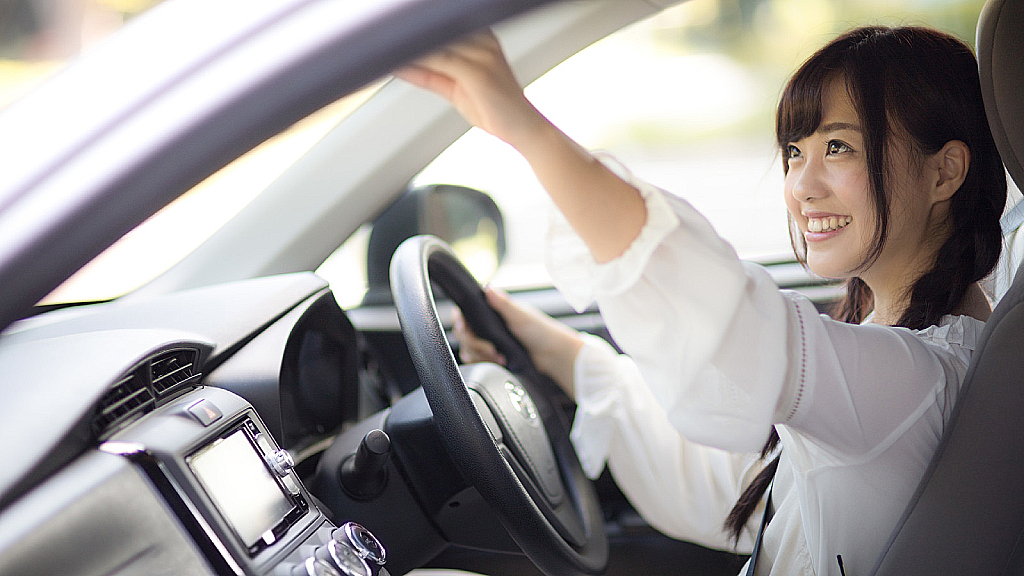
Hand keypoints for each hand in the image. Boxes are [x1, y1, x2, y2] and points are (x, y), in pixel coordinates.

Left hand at [395, 30, 550, 149]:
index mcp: (481, 38)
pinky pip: (442, 60)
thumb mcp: (456, 87)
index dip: (415, 31)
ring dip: (408, 46)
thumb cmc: (496, 108)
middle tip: (377, 40)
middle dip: (407, 36)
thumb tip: (402, 66)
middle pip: (437, 30)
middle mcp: (483, 41)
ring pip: (437, 42)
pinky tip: (400, 62)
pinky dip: (418, 60)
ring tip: (382, 50)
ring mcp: (483, 54)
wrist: (524, 128)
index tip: (387, 35)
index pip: (441, 28)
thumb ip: (430, 74)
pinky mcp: (479, 72)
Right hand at [453, 287, 583, 397]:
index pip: (464, 313)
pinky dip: (484, 362)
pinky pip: (476, 360)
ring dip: (480, 355)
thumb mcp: (521, 315)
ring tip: (499, 357)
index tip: (465, 328)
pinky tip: (498, 361)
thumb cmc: (541, 331)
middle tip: (490, 348)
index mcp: (492, 310)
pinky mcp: (491, 356)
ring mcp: (488, 341)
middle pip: (463, 334)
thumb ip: (502, 303)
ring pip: (468, 349)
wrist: (552, 355)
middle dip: (474, 344)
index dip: (460, 321)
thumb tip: (487, 288)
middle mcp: (487, 325)